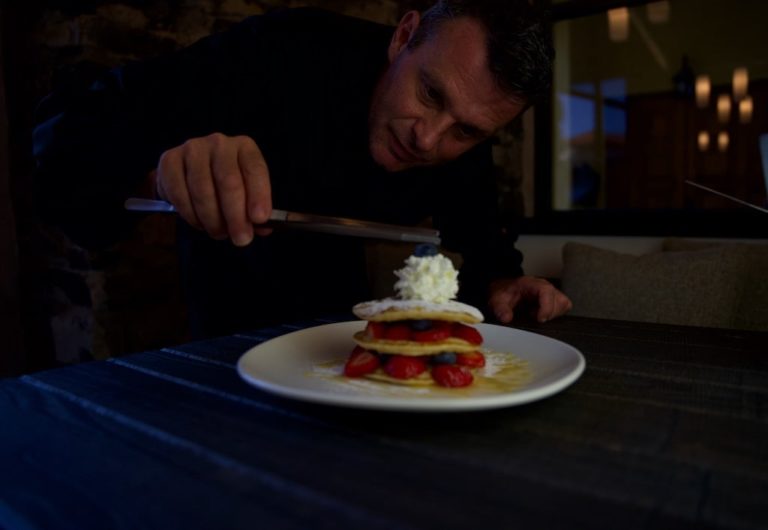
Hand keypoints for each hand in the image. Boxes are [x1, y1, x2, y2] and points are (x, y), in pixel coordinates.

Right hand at [153, 133, 271, 245]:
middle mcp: (219, 144)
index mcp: (245, 148)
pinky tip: (199, 222)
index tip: (259, 219)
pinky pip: (179, 194)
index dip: (259, 195)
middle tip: (240, 238)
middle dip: (235, 216)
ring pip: (202, 191)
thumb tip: (263, 227)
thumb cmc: (225, 185)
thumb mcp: (246, 193)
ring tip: (219, 232)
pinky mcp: (169, 160)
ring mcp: (193, 149)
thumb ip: (255, 210)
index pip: (255, 169)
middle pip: (228, 182)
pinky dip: (190, 215)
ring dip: (212, 219)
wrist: (191, 173)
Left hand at [488, 276, 571, 323]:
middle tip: (535, 318)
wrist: (504, 290)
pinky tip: (541, 316)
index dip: (546, 307)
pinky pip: (563, 307)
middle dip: (549, 313)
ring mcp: (550, 293)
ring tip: (537, 316)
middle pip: (559, 300)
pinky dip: (555, 314)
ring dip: (553, 314)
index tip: (540, 319)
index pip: (547, 291)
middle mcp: (544, 286)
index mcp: (532, 283)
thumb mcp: (497, 300)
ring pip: (564, 304)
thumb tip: (506, 318)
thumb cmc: (504, 292)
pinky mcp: (553, 300)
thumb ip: (500, 309)